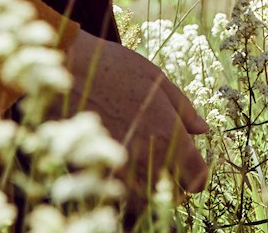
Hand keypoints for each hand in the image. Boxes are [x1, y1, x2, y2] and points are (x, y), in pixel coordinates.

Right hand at [66, 30, 209, 199]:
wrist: (64, 69)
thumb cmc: (114, 67)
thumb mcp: (157, 80)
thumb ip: (184, 109)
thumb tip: (203, 129)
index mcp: (169, 136)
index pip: (196, 177)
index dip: (199, 174)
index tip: (194, 166)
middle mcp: (146, 159)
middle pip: (172, 194)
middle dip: (175, 182)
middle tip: (169, 165)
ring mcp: (117, 170)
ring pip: (143, 200)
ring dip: (149, 189)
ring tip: (144, 166)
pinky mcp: (90, 173)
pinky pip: (114, 196)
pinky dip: (122, 190)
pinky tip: (119, 166)